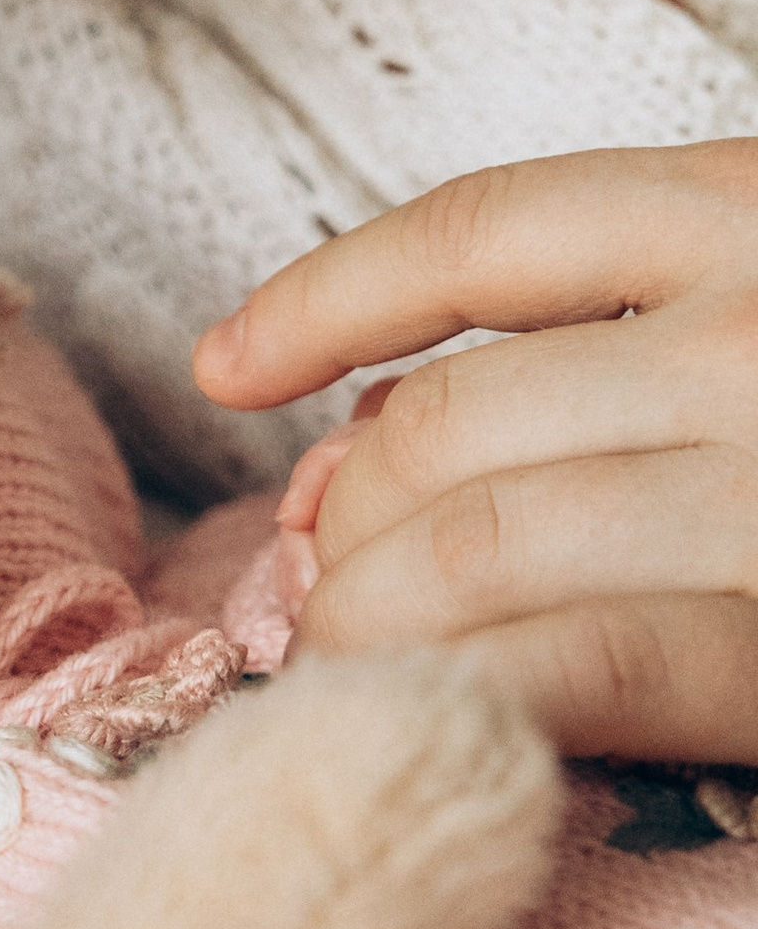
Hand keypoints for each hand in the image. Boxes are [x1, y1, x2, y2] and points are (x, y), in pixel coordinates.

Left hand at [195, 141, 757, 758]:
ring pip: (473, 546)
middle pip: (445, 413)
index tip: (224, 367)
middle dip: (343, 517)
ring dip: (367, 621)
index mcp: (746, 216)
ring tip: (343, 664)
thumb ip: (607, 333)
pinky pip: (579, 665)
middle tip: (313, 588)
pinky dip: (463, 690)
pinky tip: (421, 713)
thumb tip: (356, 439)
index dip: (321, 300)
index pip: (478, 233)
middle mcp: (754, 337)